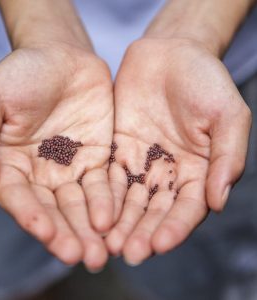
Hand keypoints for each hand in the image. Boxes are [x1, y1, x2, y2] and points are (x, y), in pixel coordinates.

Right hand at [0, 43, 113, 270]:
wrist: (62, 56)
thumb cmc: (22, 73)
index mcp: (11, 164)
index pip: (20, 198)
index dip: (31, 217)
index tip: (45, 233)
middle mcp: (42, 173)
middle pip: (54, 210)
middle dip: (68, 234)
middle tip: (83, 257)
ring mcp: (72, 168)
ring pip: (81, 205)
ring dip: (91, 229)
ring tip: (102, 252)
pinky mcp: (98, 160)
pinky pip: (104, 185)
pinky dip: (109, 203)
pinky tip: (115, 220)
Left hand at [105, 38, 250, 264]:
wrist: (171, 54)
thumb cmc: (205, 80)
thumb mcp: (227, 114)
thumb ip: (227, 156)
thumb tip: (219, 200)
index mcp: (198, 170)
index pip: (187, 208)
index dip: (174, 228)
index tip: (158, 245)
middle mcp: (167, 173)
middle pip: (154, 211)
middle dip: (141, 232)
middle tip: (126, 253)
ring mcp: (140, 163)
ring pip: (128, 200)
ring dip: (119, 222)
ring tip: (106, 243)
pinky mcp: (117, 149)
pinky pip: (107, 176)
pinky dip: (101, 196)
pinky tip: (93, 212)